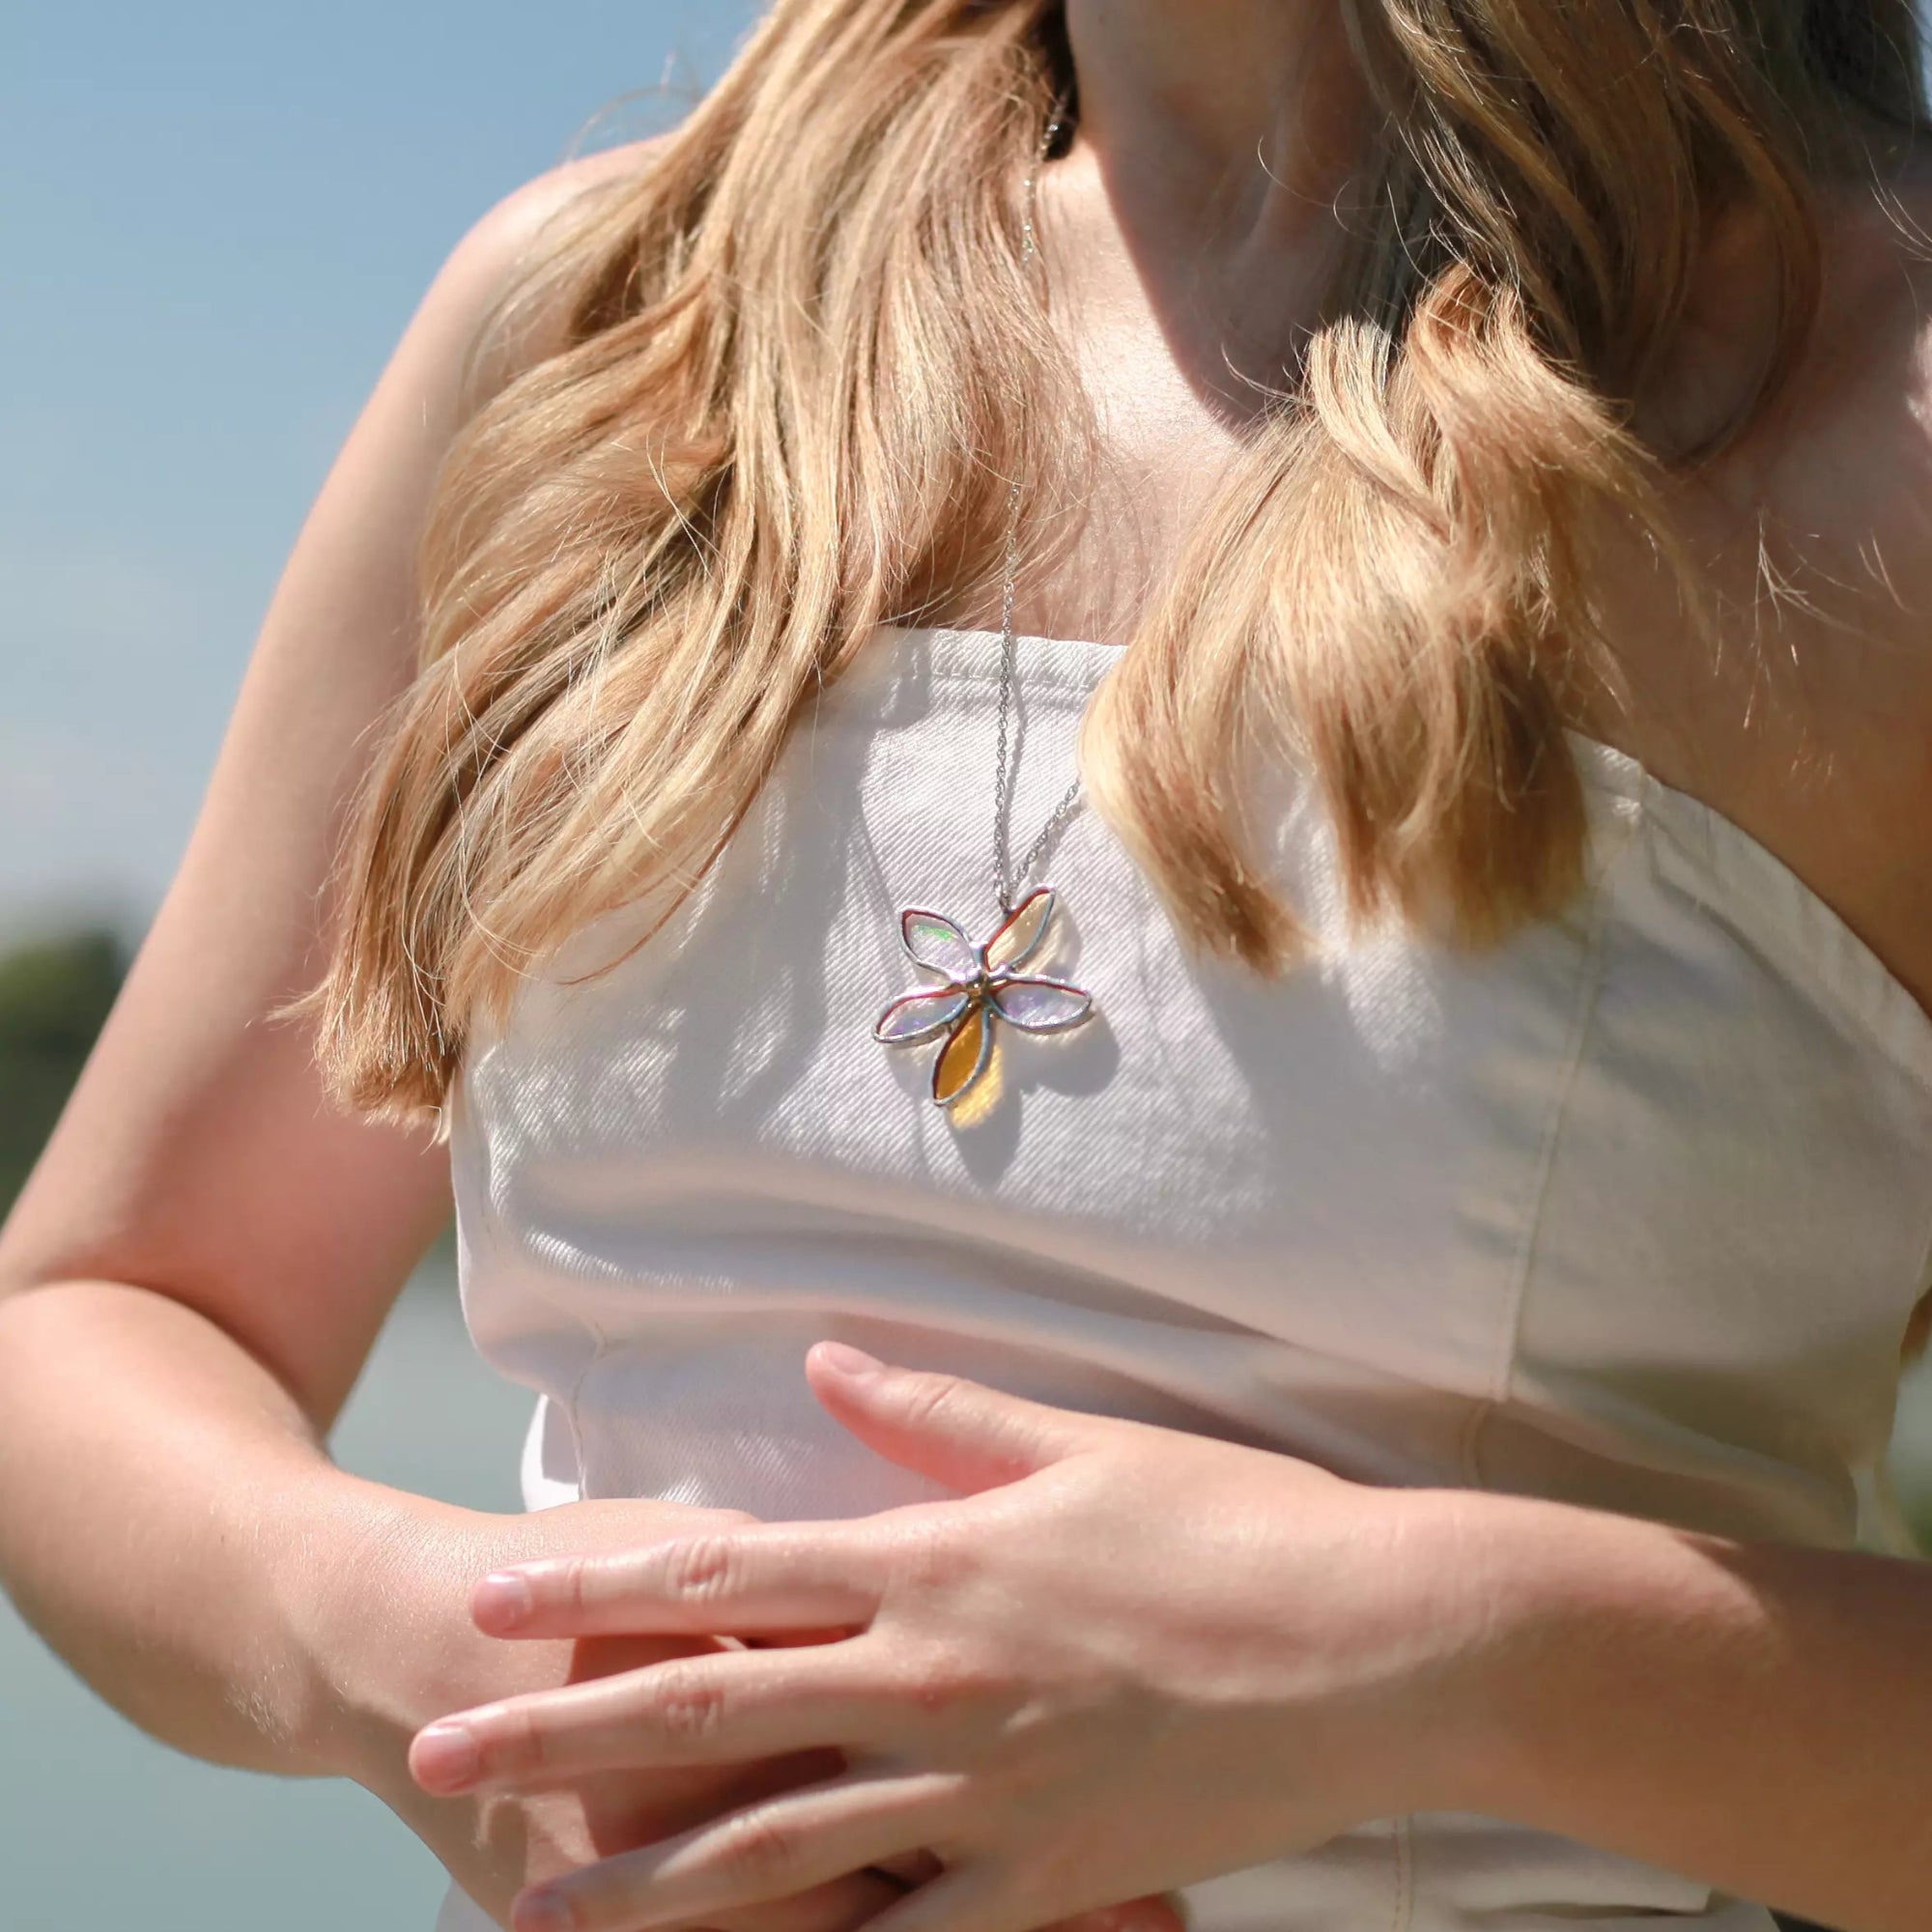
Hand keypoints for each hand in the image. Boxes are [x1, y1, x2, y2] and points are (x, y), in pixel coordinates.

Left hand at [408, 1346, 1478, 1931]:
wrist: (1379, 1646)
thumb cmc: (1231, 1523)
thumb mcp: (1076, 1445)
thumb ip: (931, 1411)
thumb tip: (819, 1356)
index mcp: (932, 1559)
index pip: (730, 1570)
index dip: (601, 1584)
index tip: (495, 1596)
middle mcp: (932, 1678)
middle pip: (712, 1714)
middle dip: (563, 1738)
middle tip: (439, 1759)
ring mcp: (984, 1791)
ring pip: (778, 1848)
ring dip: (648, 1882)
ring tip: (543, 1907)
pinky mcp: (1049, 1878)